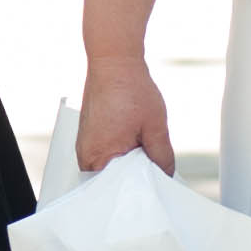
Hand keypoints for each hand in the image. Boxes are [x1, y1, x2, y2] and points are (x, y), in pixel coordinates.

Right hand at [75, 55, 173, 176]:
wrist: (113, 62)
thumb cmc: (128, 89)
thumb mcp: (155, 127)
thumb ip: (162, 157)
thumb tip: (165, 175)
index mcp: (98, 158)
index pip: (121, 188)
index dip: (142, 186)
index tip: (158, 181)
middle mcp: (86, 156)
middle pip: (115, 181)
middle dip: (136, 174)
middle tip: (154, 160)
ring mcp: (85, 147)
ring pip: (113, 167)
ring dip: (129, 160)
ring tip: (142, 142)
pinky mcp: (89, 137)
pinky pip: (107, 154)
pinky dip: (122, 150)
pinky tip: (133, 136)